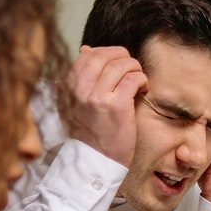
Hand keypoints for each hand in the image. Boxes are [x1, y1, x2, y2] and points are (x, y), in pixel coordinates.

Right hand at [62, 45, 145, 166]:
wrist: (96, 160)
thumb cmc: (90, 133)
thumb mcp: (74, 103)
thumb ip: (79, 78)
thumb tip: (86, 49)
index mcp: (68, 86)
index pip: (87, 54)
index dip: (107, 53)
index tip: (117, 64)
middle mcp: (80, 90)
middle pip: (103, 55)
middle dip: (122, 57)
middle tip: (132, 68)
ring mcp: (97, 97)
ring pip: (120, 64)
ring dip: (135, 68)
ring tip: (138, 80)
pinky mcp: (117, 107)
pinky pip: (132, 79)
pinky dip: (141, 79)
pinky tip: (143, 88)